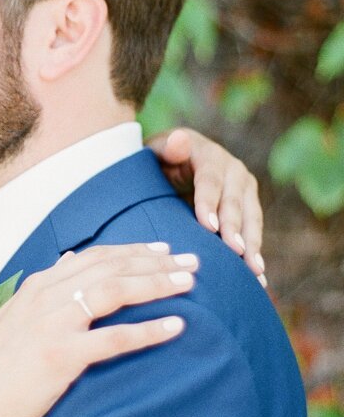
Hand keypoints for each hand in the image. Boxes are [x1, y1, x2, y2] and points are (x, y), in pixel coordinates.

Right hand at [0, 245, 194, 416]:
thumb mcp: (13, 318)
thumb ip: (43, 289)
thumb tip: (68, 258)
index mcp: (35, 287)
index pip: (93, 258)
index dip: (132, 250)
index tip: (164, 249)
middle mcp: (44, 299)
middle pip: (110, 269)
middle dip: (155, 262)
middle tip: (192, 262)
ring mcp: (52, 325)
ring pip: (114, 293)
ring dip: (156, 285)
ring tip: (190, 285)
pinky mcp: (62, 355)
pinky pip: (115, 338)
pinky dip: (149, 330)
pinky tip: (177, 326)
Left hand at [148, 127, 264, 281]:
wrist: (173, 160)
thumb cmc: (159, 159)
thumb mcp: (159, 149)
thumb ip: (169, 148)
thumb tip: (179, 140)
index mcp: (210, 156)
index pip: (210, 181)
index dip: (209, 203)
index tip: (208, 226)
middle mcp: (233, 171)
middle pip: (234, 202)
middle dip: (235, 228)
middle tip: (235, 252)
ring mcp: (244, 190)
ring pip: (251, 218)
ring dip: (253, 244)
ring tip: (253, 269)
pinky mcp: (248, 207)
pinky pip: (253, 230)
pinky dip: (255, 252)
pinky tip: (257, 275)